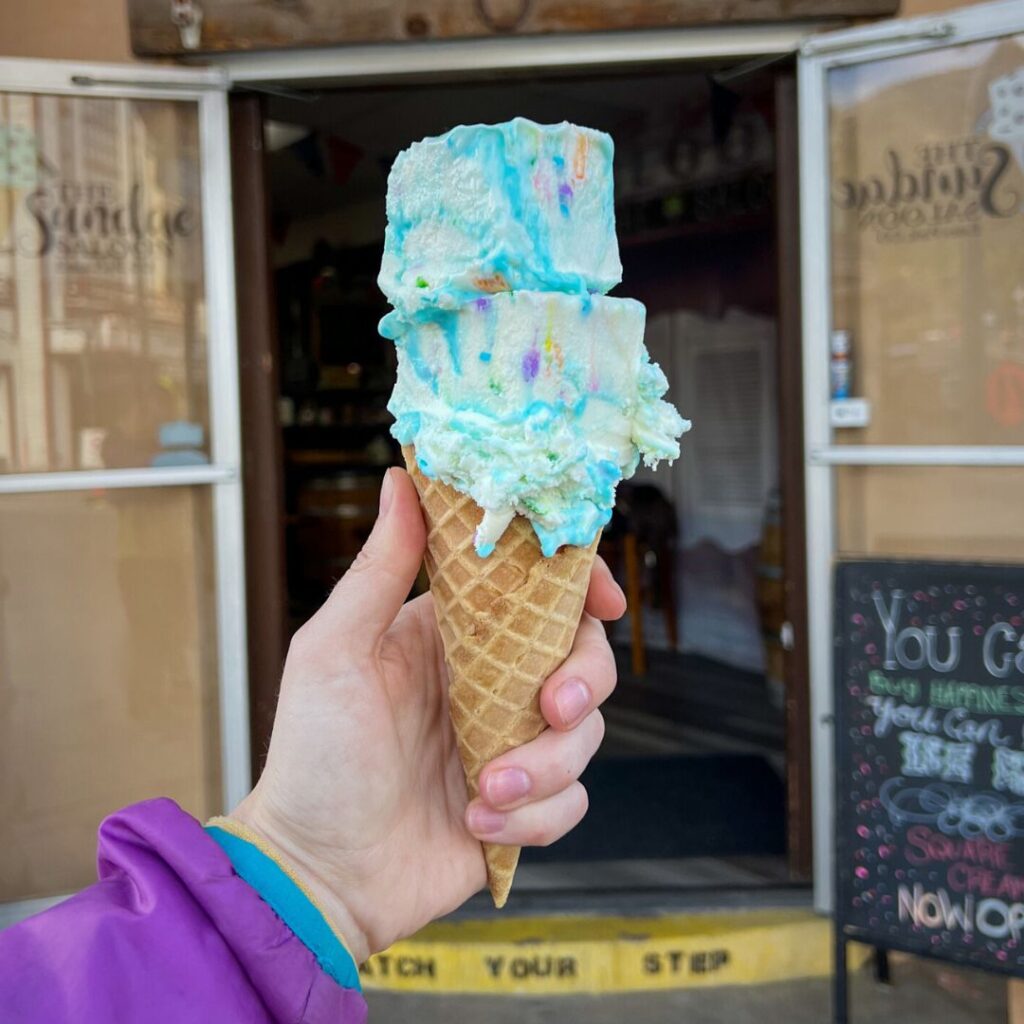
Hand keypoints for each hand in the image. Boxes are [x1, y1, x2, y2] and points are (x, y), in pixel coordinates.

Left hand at [230, 467, 623, 962]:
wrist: (316, 874)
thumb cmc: (314, 755)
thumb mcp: (334, 651)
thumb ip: (380, 569)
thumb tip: (400, 479)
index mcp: (453, 636)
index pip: (537, 592)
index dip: (581, 585)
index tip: (602, 599)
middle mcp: (491, 684)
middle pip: (583, 658)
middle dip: (585, 680)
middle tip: (552, 705)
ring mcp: (511, 746)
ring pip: (586, 734)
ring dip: (546, 765)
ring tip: (487, 789)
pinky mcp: (522, 808)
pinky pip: (572, 802)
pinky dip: (537, 816)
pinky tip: (478, 824)